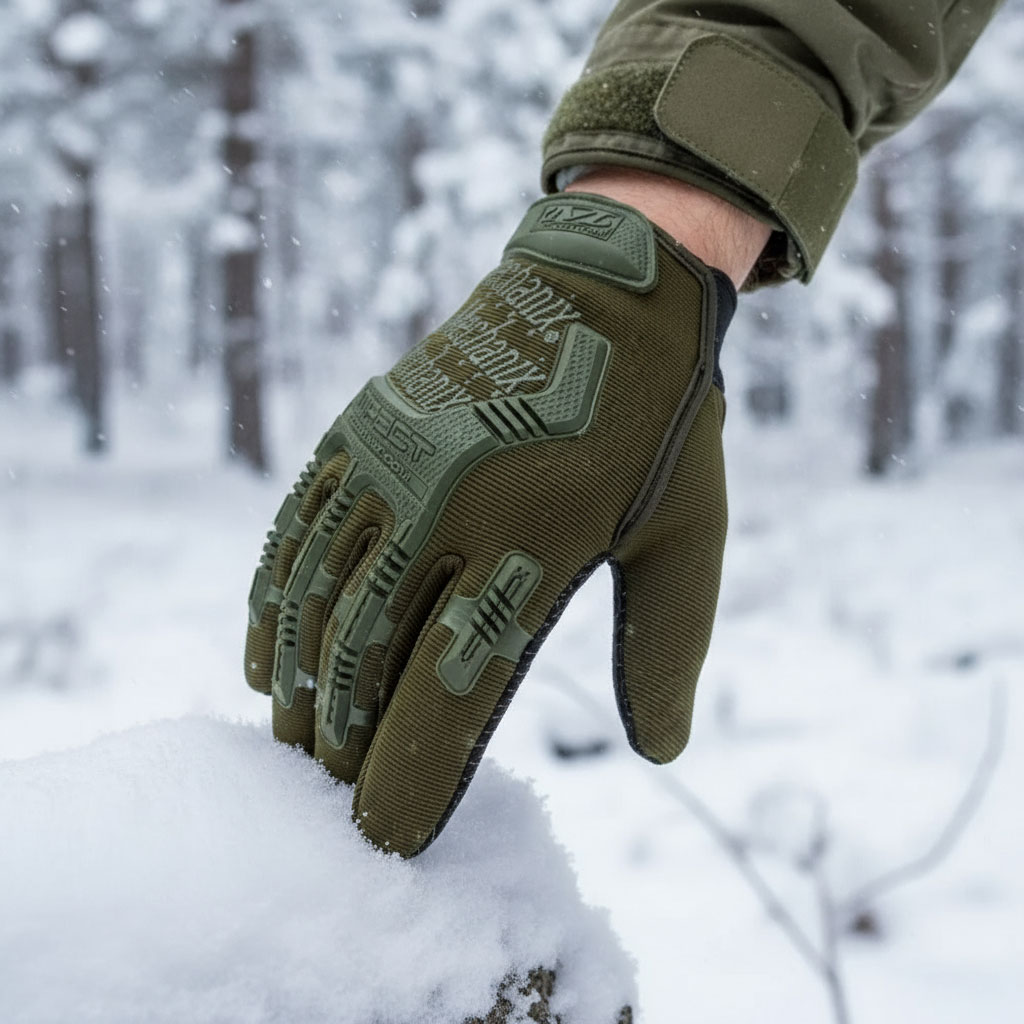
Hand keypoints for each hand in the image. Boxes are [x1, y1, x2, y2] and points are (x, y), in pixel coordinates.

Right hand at [244, 192, 735, 856]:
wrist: (605, 289)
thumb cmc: (660, 427)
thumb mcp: (688, 537)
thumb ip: (667, 648)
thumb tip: (662, 753)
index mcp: (538, 544)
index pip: (452, 692)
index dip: (410, 779)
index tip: (388, 837)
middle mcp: (450, 508)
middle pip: (366, 660)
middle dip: (345, 747)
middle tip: (342, 796)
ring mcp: (395, 464)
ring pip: (317, 603)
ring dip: (298, 688)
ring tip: (299, 744)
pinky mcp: (363, 431)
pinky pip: (296, 535)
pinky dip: (272, 606)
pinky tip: (265, 656)